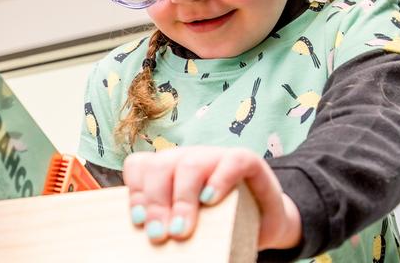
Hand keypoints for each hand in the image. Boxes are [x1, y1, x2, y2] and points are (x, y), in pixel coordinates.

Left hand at [123, 146, 301, 249]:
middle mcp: (188, 157)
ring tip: (181, 230)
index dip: (135, 191)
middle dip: (156, 202)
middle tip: (158, 235)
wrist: (263, 222)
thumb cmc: (219, 225)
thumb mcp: (190, 224)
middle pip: (161, 166)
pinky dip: (219, 180)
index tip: (138, 221)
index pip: (140, 165)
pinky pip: (232, 161)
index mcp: (168, 168)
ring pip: (191, 164)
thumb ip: (169, 225)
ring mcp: (216, 156)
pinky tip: (210, 200)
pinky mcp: (247, 161)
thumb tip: (150, 244)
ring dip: (183, 199)